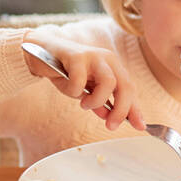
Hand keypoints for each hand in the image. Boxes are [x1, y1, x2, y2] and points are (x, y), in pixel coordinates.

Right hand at [22, 26, 145, 131]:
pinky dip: (74, 91)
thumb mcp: (86, 91)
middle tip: (110, 125)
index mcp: (113, 67)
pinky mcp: (76, 56)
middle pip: (125, 86)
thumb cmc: (66, 72)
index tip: (139, 127)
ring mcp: (93, 56)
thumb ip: (100, 103)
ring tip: (85, 104)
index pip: (130, 89)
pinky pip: (80, 81)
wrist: (41, 54)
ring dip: (97, 100)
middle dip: (121, 110)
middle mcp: (107, 59)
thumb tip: (111, 119)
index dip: (135, 109)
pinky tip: (69, 88)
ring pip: (109, 82)